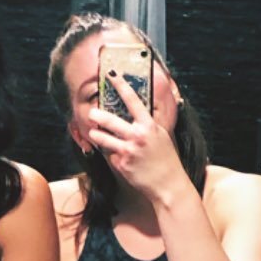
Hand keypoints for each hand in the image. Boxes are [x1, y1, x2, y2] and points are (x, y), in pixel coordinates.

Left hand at [87, 71, 188, 205]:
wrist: (169, 184)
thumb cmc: (166, 160)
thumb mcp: (161, 136)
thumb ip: (147, 125)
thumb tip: (137, 115)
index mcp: (149, 125)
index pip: (132, 100)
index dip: (121, 85)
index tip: (112, 75)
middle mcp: (138, 136)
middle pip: (111, 121)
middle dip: (98, 116)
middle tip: (91, 113)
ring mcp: (128, 151)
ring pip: (104, 139)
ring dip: (97, 135)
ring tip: (94, 133)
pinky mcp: (122, 164)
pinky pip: (112, 156)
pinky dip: (114, 156)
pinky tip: (122, 160)